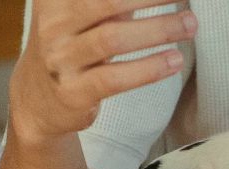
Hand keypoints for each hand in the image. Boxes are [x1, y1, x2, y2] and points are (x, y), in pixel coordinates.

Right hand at [9, 0, 196, 144]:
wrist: (39, 100)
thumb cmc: (74, 46)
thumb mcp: (85, 14)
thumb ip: (113, 1)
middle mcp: (53, 23)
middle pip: (106, 1)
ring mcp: (61, 59)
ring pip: (113, 39)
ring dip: (157, 30)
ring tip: (189, 25)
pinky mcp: (74, 91)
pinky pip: (115, 78)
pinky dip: (148, 69)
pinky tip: (174, 61)